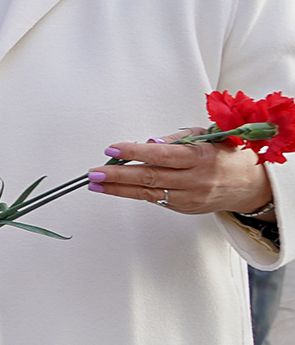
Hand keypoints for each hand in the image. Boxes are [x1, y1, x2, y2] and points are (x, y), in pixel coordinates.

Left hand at [90, 133, 272, 217]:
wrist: (250, 186)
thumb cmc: (225, 154)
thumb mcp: (207, 137)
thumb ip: (178, 139)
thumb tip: (148, 143)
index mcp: (201, 157)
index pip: (162, 155)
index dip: (135, 153)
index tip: (113, 149)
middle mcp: (195, 180)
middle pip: (151, 177)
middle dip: (118, 175)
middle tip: (94, 172)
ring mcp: (189, 197)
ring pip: (148, 193)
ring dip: (118, 188)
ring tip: (96, 183)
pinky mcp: (184, 208)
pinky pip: (155, 199)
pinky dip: (134, 193)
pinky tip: (115, 188)